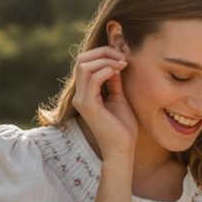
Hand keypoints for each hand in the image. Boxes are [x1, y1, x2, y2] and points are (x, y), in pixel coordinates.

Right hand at [72, 45, 138, 160]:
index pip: (84, 62)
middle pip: (82, 60)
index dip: (102, 53)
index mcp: (85, 93)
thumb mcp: (118, 98)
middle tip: (122, 57)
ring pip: (85, 65)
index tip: (122, 57)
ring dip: (106, 60)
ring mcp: (82, 100)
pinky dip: (106, 70)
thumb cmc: (122, 127)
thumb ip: (114, 81)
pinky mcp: (89, 106)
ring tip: (122, 64)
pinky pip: (93, 78)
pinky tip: (118, 72)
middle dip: (103, 52)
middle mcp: (79, 95)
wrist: (122, 149)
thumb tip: (115, 62)